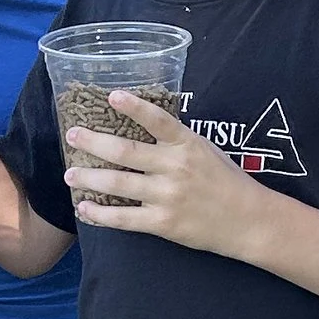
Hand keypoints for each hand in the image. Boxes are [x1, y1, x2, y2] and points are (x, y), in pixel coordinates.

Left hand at [65, 92, 264, 253]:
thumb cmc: (227, 182)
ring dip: (89, 178)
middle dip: (93, 143)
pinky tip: (84, 208)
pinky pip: (124, 218)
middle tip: (72, 135)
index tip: (111, 95)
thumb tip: (144, 126)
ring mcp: (168, 196)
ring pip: (118, 184)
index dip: (133, 107)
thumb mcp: (206, 151)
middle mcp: (175, 167)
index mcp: (187, 144)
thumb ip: (177, 141)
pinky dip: (100, 214)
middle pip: (125, 152)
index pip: (158, 120)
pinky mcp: (163, 223)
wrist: (249, 220)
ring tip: (69, 174)